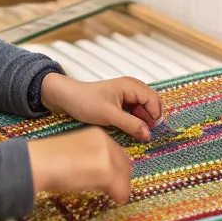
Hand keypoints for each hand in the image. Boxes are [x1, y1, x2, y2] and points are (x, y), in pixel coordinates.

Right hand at [28, 127, 132, 203]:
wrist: (39, 161)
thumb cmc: (49, 159)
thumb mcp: (76, 151)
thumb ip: (91, 158)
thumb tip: (103, 175)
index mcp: (97, 134)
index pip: (118, 152)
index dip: (118, 168)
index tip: (114, 180)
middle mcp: (105, 141)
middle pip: (125, 163)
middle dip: (122, 178)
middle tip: (116, 191)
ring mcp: (107, 155)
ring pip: (124, 176)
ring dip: (121, 188)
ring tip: (112, 195)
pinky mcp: (106, 171)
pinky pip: (121, 187)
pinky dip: (120, 195)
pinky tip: (113, 199)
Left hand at [40, 72, 162, 142]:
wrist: (66, 97)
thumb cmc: (85, 102)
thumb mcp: (109, 115)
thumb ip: (130, 124)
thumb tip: (149, 134)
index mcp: (130, 86)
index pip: (153, 100)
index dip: (155, 116)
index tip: (153, 132)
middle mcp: (131, 87)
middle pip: (151, 102)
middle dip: (152, 118)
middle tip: (147, 134)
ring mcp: (126, 95)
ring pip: (143, 108)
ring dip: (144, 120)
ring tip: (140, 134)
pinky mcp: (120, 102)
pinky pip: (134, 110)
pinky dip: (136, 120)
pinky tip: (132, 130)